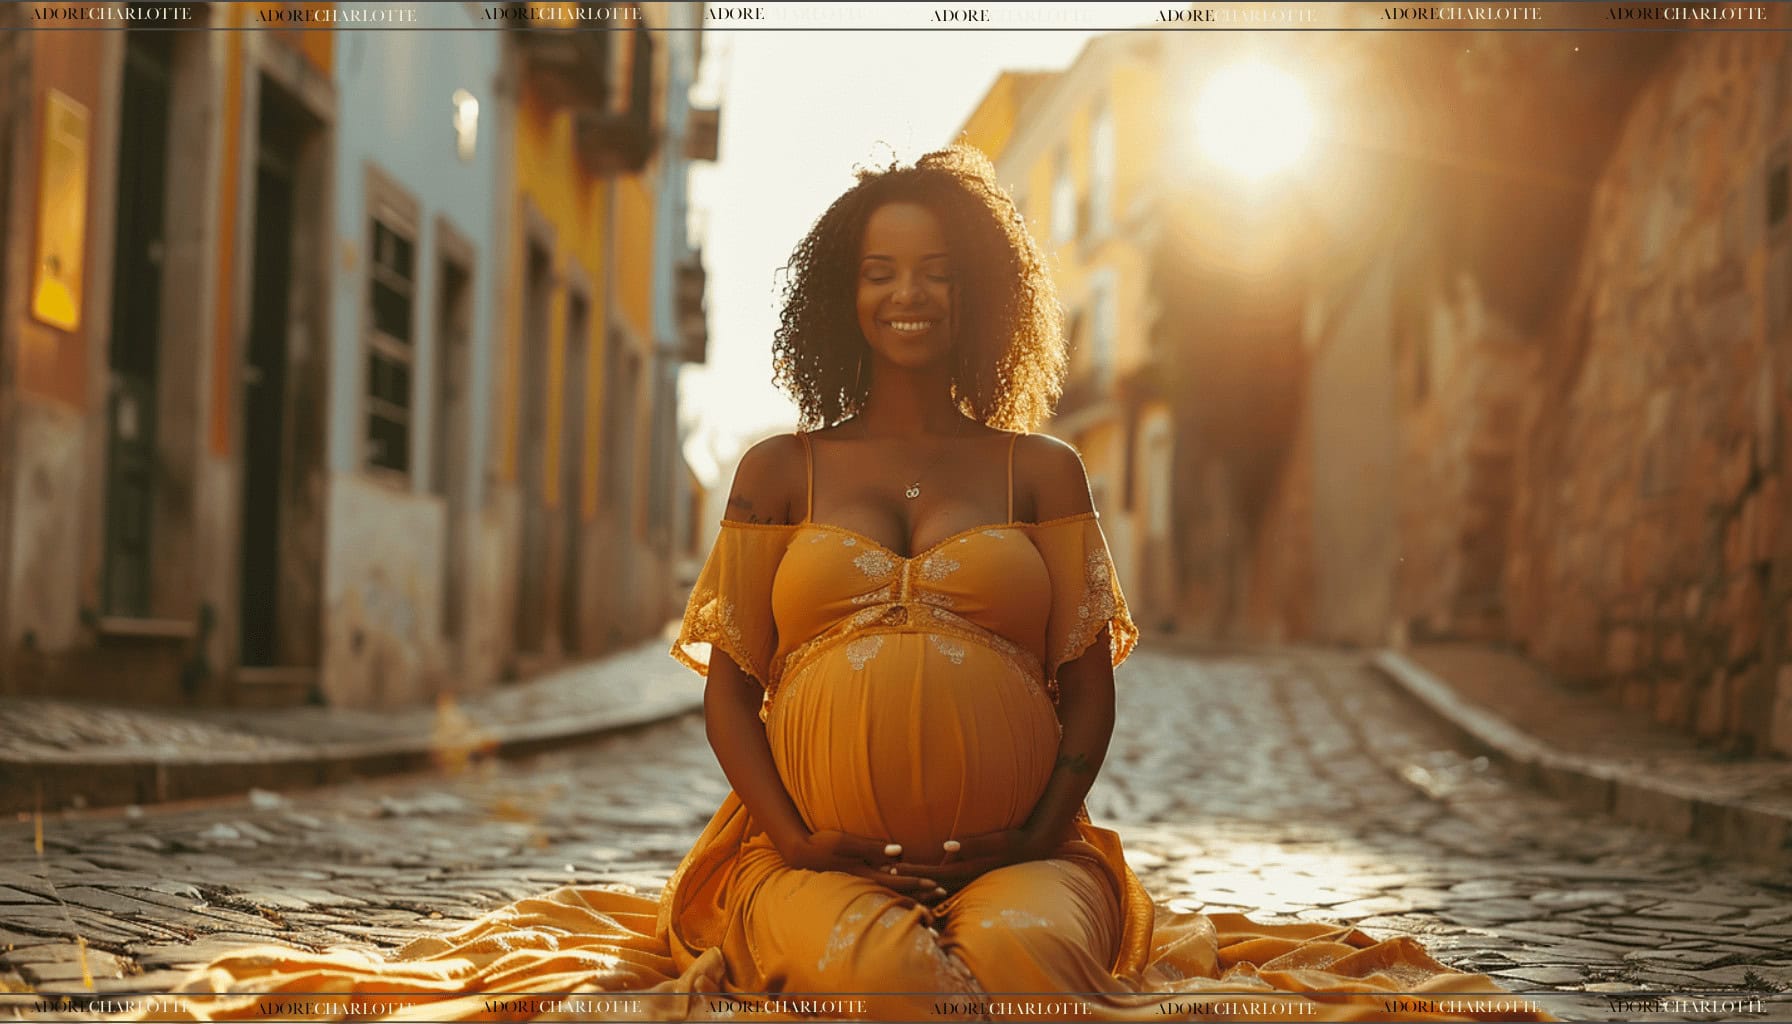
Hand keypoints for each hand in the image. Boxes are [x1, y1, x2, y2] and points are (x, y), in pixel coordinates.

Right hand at [779, 830, 941, 900]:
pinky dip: (896, 894)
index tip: (937, 886)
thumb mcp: (845, 842)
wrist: (799, 854)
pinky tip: (906, 894)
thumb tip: (899, 851)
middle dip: (921, 895)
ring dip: (911, 896)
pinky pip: (881, 891)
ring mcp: (860, 885)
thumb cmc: (822, 844)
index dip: (918, 884)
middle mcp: (865, 883)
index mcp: (865, 874)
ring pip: (891, 894)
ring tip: (931, 899)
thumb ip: (872, 848)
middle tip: (943, 894)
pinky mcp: (856, 882)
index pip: (898, 882)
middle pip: (898, 892)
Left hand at [886, 823, 1069, 902]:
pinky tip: (919, 877)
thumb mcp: (997, 841)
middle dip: (910, 878)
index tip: (893, 867)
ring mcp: (970, 878)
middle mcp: (968, 877)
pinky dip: (931, 880)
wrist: (1036, 847)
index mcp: (969, 870)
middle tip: (884, 872)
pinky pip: (947, 880)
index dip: (913, 871)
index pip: (934, 873)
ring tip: (896, 875)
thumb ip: (972, 844)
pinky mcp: (973, 874)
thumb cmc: (1016, 841)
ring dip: (918, 880)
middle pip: (931, 882)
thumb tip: (945, 846)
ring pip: (938, 883)